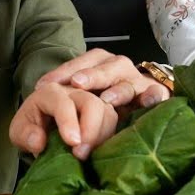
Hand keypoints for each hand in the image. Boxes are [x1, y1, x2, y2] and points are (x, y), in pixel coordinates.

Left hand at [10, 83, 118, 159]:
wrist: (43, 130)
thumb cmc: (31, 129)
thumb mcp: (19, 133)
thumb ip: (25, 136)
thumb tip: (39, 142)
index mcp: (50, 92)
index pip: (62, 102)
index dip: (69, 122)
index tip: (72, 143)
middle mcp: (74, 91)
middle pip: (91, 102)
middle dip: (90, 129)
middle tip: (81, 154)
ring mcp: (91, 99)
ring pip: (107, 111)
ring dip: (102, 135)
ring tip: (90, 155)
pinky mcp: (103, 111)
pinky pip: (115, 120)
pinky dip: (109, 136)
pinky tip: (99, 151)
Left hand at [35, 49, 171, 108]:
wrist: (139, 111)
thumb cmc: (97, 109)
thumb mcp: (77, 105)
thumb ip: (59, 108)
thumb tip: (37, 130)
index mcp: (99, 65)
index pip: (81, 63)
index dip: (64, 72)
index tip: (45, 86)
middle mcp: (119, 70)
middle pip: (107, 67)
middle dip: (92, 75)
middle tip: (77, 85)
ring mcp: (138, 83)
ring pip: (129, 81)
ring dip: (118, 90)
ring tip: (106, 100)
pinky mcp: (155, 97)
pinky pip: (157, 95)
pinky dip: (154, 97)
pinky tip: (147, 102)